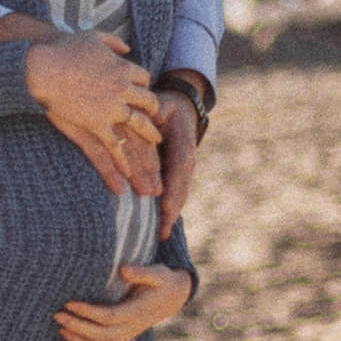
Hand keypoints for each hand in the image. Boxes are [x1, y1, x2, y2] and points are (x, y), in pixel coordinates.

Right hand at [22, 33, 161, 197]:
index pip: (144, 78)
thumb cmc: (63, 49)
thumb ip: (113, 41)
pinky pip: (115, 144)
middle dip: (153, 109)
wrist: (42, 68)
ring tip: (156, 141)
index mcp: (123, 67)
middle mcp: (123, 88)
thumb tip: (127, 48)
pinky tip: (128, 172)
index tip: (141, 91)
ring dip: (149, 133)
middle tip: (155, 117)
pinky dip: (123, 160)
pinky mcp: (97, 124)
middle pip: (149, 101)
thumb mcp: (93, 37)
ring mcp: (111, 108)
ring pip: (139, 123)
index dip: (143, 85)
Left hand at [55, 262, 191, 340]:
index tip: (69, 303)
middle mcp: (132, 327)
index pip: (109, 316)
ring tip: (60, 329)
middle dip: (77, 327)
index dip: (88, 312)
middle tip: (57, 315)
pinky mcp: (122, 337)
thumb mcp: (158, 273)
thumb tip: (123, 269)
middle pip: (102, 335)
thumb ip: (142, 272)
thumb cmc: (161, 281)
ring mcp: (127, 335)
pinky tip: (70, 339)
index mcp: (138, 311)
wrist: (173, 297)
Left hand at [156, 90, 199, 238]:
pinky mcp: (180, 176)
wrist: (184, 109)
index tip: (164, 204)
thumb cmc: (167, 106)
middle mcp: (187, 161)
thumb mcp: (162, 104)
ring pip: (180, 196)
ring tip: (161, 235)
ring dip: (171, 216)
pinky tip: (162, 228)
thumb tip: (153, 114)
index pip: (178, 169)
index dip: (172, 188)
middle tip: (162, 231)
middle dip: (172, 211)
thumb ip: (156, 110)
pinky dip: (170, 211)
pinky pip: (176, 195)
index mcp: (183, 145)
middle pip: (181, 189)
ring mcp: (186, 171)